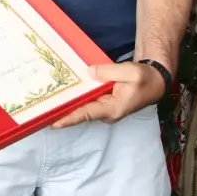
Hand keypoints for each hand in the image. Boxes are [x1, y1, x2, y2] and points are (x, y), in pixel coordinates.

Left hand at [50, 62, 167, 127]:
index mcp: (112, 109)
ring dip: (67, 104)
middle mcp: (106, 112)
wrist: (155, 81)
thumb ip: (108, 72)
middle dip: (62, 111)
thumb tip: (89, 72)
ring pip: (82, 106)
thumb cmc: (144, 79)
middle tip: (41, 109)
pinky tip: (63, 92)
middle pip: (80, 112)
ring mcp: (104, 108)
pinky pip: (87, 100)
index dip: (69, 119)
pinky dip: (76, 97)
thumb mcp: (130, 72)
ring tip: (46, 101)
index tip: (53, 123)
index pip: (86, 114)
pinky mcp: (104, 102)